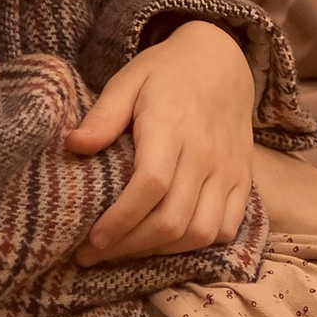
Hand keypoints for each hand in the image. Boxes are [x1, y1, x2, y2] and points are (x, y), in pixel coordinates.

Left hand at [70, 21, 258, 259]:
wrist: (222, 62)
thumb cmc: (166, 73)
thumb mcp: (129, 79)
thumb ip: (104, 114)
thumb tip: (73, 145)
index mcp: (172, 125)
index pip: (150, 185)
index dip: (121, 219)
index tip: (92, 238)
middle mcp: (204, 152)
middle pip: (173, 218)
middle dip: (130, 246)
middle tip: (95, 253)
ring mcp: (228, 169)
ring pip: (200, 231)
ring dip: (161, 251)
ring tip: (128, 250)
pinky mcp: (242, 179)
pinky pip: (226, 227)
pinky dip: (197, 245)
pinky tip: (168, 242)